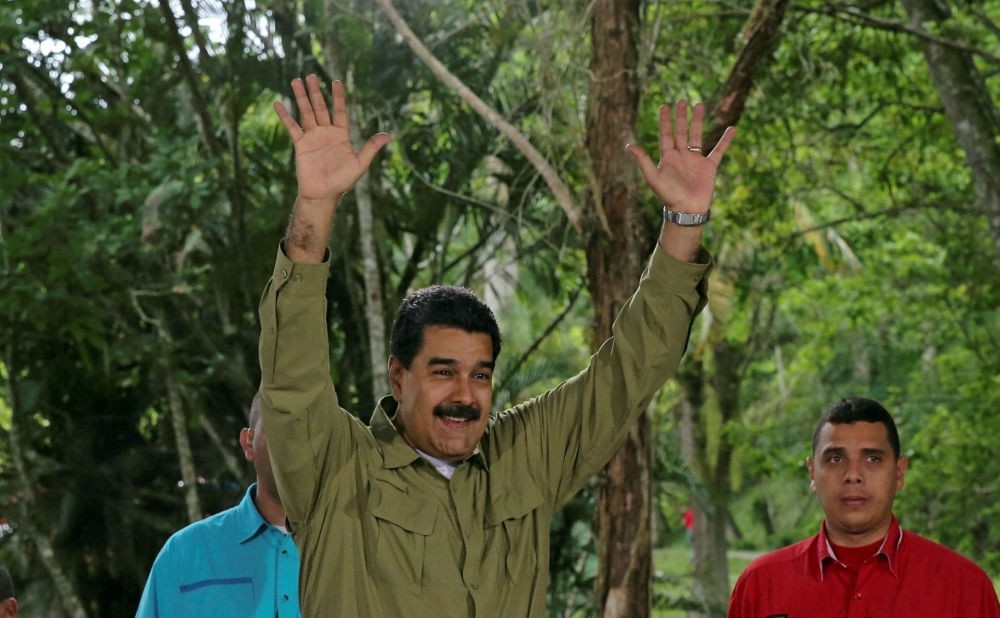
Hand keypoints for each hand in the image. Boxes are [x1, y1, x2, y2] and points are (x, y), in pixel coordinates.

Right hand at [273, 74, 390, 205]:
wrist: (323, 194)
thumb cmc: (343, 181)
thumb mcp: (360, 163)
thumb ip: (371, 147)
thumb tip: (388, 135)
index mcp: (340, 135)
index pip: (339, 111)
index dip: (338, 97)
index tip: (336, 81)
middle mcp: (325, 133)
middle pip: (320, 107)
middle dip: (316, 91)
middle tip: (310, 75)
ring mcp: (312, 137)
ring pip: (306, 112)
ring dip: (301, 97)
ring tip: (296, 80)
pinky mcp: (300, 144)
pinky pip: (292, 127)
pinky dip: (285, 115)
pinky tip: (278, 103)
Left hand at [626, 100, 734, 214]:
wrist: (687, 210)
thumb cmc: (668, 196)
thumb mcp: (653, 177)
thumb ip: (643, 160)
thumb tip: (628, 145)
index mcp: (668, 157)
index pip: (666, 134)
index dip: (665, 121)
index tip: (664, 106)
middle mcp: (681, 156)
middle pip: (681, 131)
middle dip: (681, 117)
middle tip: (682, 101)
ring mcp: (696, 160)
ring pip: (698, 136)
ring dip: (698, 121)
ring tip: (700, 105)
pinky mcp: (709, 167)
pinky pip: (719, 150)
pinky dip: (725, 140)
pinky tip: (732, 129)